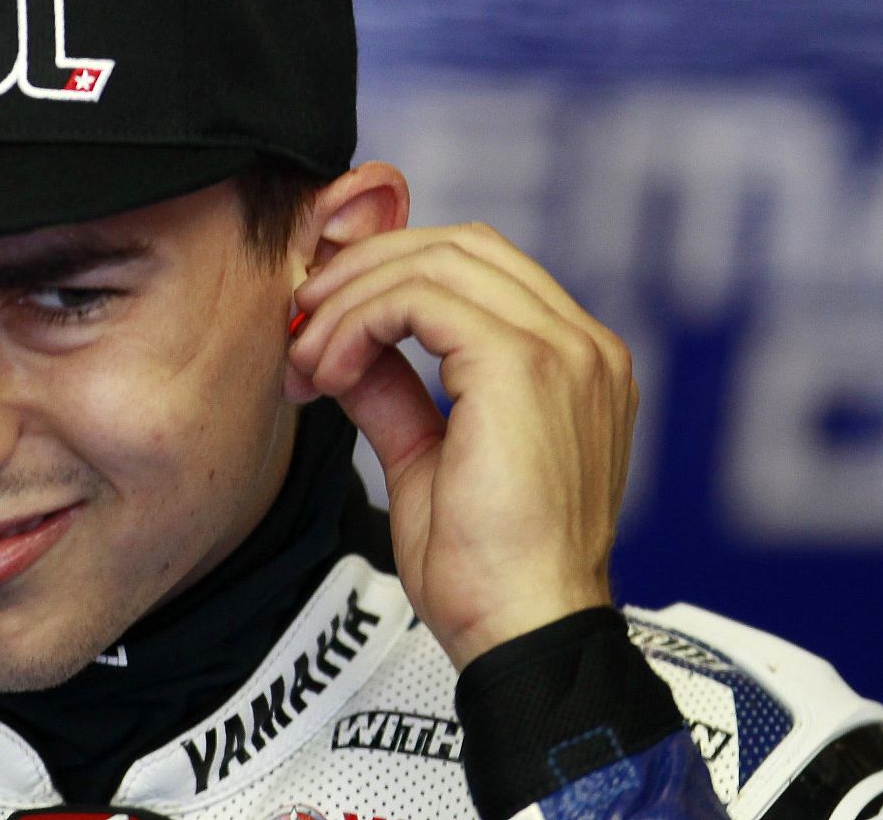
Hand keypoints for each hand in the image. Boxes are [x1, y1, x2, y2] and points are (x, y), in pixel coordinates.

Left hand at [285, 223, 636, 668]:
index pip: (479, 268)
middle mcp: (582, 344)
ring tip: (308, 358)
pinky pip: (421, 299)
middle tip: (301, 319)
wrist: (521, 636)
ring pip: (435, 262)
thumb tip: (350, 347)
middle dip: (364, 270)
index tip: (323, 316)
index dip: (391, 272)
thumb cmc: (485, 572)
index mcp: (574, 363)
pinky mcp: (522, 366)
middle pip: (458, 246)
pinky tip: (329, 369)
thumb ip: (396, 393)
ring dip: (352, 299)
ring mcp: (563, 350)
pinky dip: (360, 320)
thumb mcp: (426, 460)